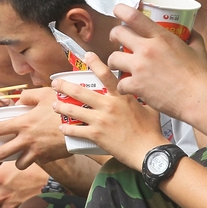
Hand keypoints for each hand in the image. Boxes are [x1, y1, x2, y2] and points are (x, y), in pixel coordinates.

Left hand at [0, 88, 70, 167]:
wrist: (84, 125)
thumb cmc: (65, 107)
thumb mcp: (46, 94)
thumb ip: (28, 96)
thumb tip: (19, 101)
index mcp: (23, 123)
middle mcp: (27, 140)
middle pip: (1, 154)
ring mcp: (37, 152)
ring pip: (19, 163)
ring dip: (14, 161)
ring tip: (12, 158)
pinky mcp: (48, 158)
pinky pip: (37, 162)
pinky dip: (34, 160)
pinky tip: (35, 155)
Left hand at [51, 53, 165, 169]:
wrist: (148, 151)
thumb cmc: (151, 130)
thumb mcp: (149, 108)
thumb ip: (142, 98)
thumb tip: (142, 91)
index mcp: (121, 96)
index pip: (105, 74)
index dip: (94, 62)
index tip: (86, 56)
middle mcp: (108, 105)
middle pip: (80, 91)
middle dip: (64, 86)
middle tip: (55, 83)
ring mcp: (100, 120)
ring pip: (74, 110)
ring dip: (61, 107)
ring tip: (55, 105)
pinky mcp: (96, 135)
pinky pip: (76, 130)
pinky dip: (67, 129)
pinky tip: (62, 127)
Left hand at [108, 3, 206, 119]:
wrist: (197, 98)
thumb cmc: (200, 76)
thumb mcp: (198, 48)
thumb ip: (192, 36)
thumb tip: (190, 31)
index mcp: (161, 37)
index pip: (134, 16)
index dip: (121, 10)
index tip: (117, 10)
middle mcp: (147, 49)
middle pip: (118, 34)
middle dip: (114, 35)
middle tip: (116, 40)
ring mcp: (140, 67)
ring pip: (113, 58)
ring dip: (114, 61)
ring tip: (119, 65)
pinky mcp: (137, 86)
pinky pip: (119, 84)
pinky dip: (123, 87)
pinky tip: (129, 87)